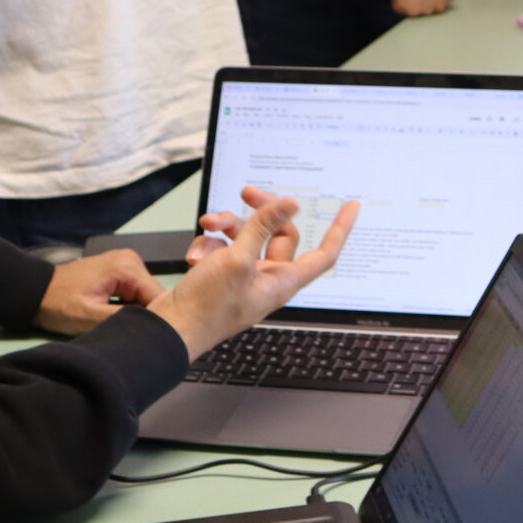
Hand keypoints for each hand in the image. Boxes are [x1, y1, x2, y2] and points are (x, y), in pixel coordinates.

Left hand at [35, 249, 163, 333]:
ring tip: (125, 328)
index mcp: (128, 267)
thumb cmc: (58, 303)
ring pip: (147, 296)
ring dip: (139, 313)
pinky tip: (120, 318)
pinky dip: (131, 307)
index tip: (151, 338)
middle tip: (134, 336)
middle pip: (155, 296)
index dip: (158, 319)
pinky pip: (136, 292)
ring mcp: (126, 264)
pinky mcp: (120, 271)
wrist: (36, 291)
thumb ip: (125, 320)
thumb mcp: (90, 317)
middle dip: (147, 316)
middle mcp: (131, 260)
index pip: (160, 297)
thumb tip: (152, 327)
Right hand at [150, 188, 358, 361]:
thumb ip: (263, 227)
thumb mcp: (238, 258)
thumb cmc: (206, 307)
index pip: (324, 253)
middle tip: (246, 192)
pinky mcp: (222, 276)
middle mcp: (268, 278)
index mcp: (283, 281)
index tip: (351, 207)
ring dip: (226, 227)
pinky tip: (195, 254)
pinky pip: (223, 249)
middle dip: (260, 212)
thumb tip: (290, 204)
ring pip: (246, 237)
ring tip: (208, 226)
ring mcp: (245, 277)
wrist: (171, 330)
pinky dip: (208, 246)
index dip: (340, 229)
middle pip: (279, 234)